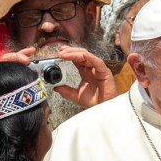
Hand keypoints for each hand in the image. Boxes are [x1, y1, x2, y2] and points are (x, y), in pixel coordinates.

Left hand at [0, 46, 116, 107]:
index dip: (68, 54)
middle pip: (80, 54)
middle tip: (60, 52)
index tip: (58, 53)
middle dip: (69, 51)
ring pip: (87, 55)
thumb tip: (55, 87)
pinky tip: (81, 55)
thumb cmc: (94, 101)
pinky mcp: (105, 71)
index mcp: (85, 72)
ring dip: (75, 53)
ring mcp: (98, 69)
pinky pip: (97, 61)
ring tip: (65, 54)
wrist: (104, 108)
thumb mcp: (76, 96)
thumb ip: (66, 91)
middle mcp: (91, 68)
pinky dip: (89, 57)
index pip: (76, 59)